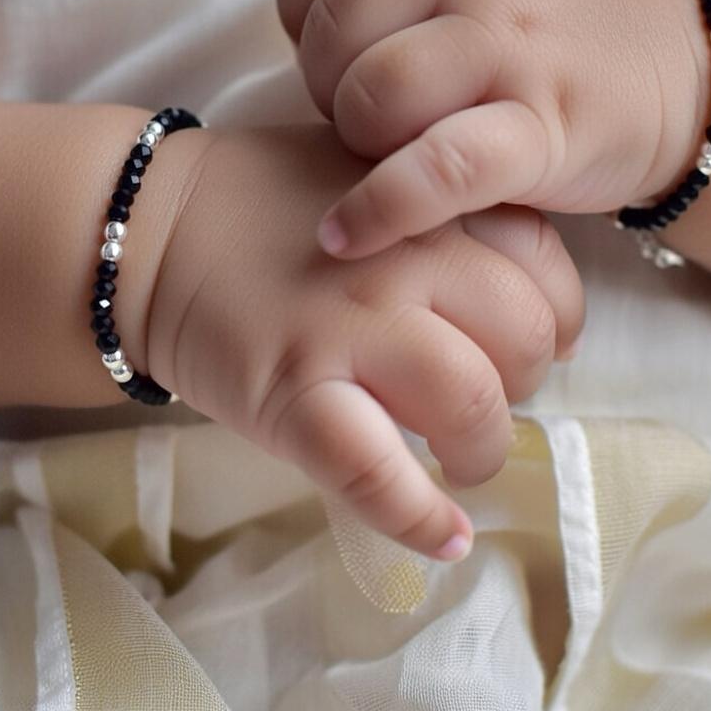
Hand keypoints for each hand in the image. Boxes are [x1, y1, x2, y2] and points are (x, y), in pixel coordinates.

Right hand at [146, 125, 583, 558]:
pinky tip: (445, 538)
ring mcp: (348, 327)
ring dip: (485, 450)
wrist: (151, 228)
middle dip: (525, 384)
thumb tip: (532, 291)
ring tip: (464, 462)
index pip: (544, 267)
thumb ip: (444, 208)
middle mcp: (404, 260)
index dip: (559, 316)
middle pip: (523, 339)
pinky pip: (376, 470)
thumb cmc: (265, 201)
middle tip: (486, 399)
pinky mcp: (291, 392)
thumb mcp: (369, 172)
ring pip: (471, 401)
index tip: (541, 342)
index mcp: (427, 204)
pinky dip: (420, 517)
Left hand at [277, 0, 710, 257]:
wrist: (694, 67)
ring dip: (358, 142)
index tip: (330, 53)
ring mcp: (518, 45)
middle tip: (365, 115)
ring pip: (378, 93)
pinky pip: (437, 170)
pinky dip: (379, 209)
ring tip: (382, 156)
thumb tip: (309, 22)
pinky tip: (346, 234)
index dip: (303, 14)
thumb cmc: (567, 22)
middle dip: (328, 88)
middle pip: (339, 29)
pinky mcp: (545, 131)